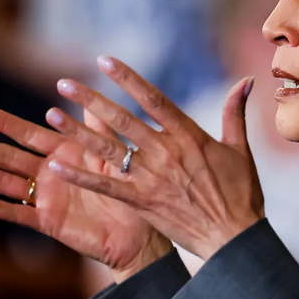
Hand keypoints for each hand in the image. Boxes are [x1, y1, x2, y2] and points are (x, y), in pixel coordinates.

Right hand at [0, 106, 171, 281]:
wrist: (139, 233)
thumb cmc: (128, 191)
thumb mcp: (113, 153)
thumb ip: (97, 124)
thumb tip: (84, 90)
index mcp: (62, 153)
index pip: (27, 135)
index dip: (4, 125)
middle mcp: (49, 174)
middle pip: (7, 157)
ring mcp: (46, 199)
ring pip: (6, 183)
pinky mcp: (48, 222)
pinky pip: (19, 215)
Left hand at [46, 56, 264, 260]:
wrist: (234, 238)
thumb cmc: (241, 195)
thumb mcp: (240, 149)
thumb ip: (235, 112)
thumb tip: (246, 80)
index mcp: (189, 136)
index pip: (153, 98)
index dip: (127, 78)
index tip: (104, 60)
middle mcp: (166, 152)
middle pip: (122, 119)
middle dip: (91, 100)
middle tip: (64, 84)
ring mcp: (151, 177)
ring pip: (108, 148)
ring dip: (77, 132)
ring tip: (52, 115)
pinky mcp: (141, 202)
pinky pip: (105, 186)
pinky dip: (81, 176)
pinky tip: (56, 167)